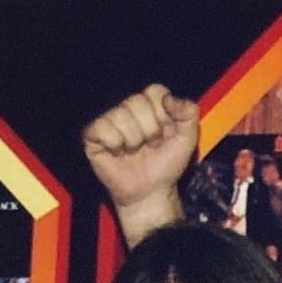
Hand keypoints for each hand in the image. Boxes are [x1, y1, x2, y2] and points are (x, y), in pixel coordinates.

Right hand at [82, 84, 195, 243]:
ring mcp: (109, 120)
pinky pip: (102, 127)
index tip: (166, 133)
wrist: (150, 192)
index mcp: (150, 106)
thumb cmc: (166, 166)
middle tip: (151, 145)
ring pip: (121, 115)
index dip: (164, 114)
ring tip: (135, 151)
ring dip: (134, 140)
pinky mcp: (93, 134)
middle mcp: (128, 109)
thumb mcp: (187, 141)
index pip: (155, 91)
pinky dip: (115, 144)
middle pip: (137, 101)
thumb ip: (188, 115)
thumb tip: (170, 98)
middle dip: (150, 129)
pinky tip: (119, 153)